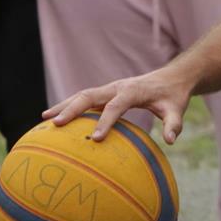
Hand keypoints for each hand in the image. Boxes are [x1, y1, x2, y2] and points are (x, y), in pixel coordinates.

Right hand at [42, 64, 195, 144]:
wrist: (171, 78)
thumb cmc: (173, 96)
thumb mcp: (177, 110)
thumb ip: (173, 124)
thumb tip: (170, 141)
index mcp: (133, 91)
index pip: (116, 105)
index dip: (105, 121)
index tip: (96, 139)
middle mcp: (117, 87)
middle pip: (90, 95)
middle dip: (72, 108)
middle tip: (55, 124)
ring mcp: (109, 89)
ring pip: (82, 95)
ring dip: (63, 106)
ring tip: (43, 120)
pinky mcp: (105, 93)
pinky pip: (84, 99)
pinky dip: (69, 107)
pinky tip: (55, 120)